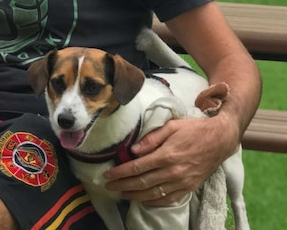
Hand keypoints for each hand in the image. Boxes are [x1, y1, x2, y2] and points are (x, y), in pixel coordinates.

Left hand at [103, 115, 239, 204]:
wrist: (220, 140)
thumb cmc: (194, 130)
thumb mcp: (171, 126)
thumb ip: (151, 138)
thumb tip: (133, 150)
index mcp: (167, 155)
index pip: (137, 167)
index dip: (121, 172)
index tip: (107, 175)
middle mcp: (173, 171)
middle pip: (142, 182)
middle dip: (123, 185)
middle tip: (108, 186)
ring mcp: (182, 182)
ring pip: (154, 193)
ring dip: (135, 195)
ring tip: (122, 194)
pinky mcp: (189, 187)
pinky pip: (169, 198)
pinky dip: (155, 202)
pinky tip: (144, 201)